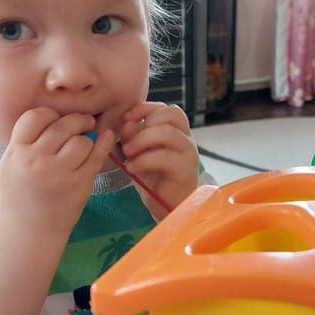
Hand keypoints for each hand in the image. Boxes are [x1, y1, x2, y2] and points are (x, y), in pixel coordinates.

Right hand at [0, 108, 113, 236]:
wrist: (28, 232)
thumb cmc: (20, 196)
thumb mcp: (12, 165)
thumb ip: (28, 141)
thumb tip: (57, 116)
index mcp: (16, 153)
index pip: (35, 117)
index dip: (50, 114)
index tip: (57, 119)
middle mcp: (36, 161)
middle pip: (63, 125)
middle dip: (76, 121)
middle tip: (83, 123)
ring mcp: (59, 174)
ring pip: (82, 140)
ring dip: (87, 140)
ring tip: (83, 147)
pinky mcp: (79, 185)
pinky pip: (97, 157)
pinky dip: (105, 145)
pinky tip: (107, 138)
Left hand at [119, 102, 198, 218]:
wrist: (167, 206)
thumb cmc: (155, 178)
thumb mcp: (138, 153)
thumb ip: (133, 136)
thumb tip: (128, 122)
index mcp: (177, 131)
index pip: (166, 108)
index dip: (145, 108)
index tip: (126, 117)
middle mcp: (186, 139)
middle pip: (171, 115)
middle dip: (144, 123)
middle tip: (127, 141)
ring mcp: (189, 153)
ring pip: (168, 133)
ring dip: (142, 140)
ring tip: (128, 153)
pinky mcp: (186, 169)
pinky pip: (165, 156)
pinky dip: (144, 160)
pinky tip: (132, 168)